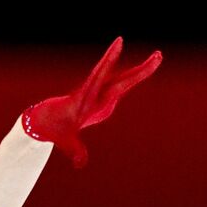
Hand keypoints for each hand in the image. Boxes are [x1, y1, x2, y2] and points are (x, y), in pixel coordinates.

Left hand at [20, 37, 162, 168]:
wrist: (48, 120)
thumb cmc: (55, 129)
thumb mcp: (65, 141)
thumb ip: (74, 151)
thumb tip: (79, 163)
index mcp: (86, 97)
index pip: (99, 76)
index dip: (108, 60)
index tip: (118, 43)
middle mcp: (95, 91)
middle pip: (120, 77)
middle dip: (139, 69)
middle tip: (158, 55)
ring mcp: (101, 93)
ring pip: (123, 79)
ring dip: (141, 69)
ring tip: (158, 56)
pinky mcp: (105, 97)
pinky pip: (123, 85)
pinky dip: (136, 76)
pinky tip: (148, 66)